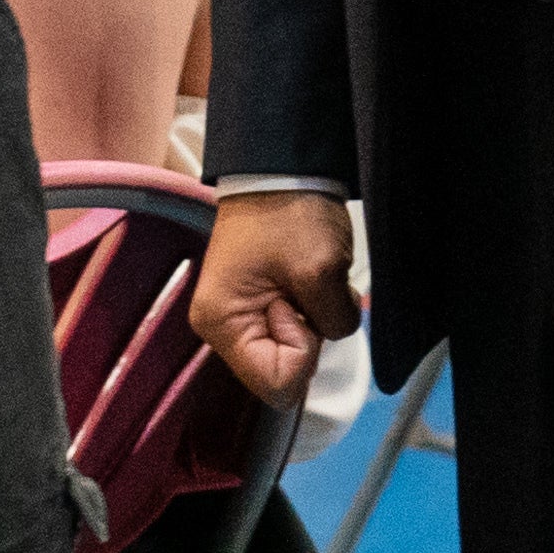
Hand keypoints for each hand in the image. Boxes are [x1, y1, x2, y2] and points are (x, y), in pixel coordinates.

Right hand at [192, 189, 359, 405]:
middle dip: (309, 334)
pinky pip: (300, 330)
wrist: (282, 169)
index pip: (276, 383)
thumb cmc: (289, 212)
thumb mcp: (319, 269)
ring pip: (296, 350)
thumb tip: (326, 342)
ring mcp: (243, 317)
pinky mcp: (262, 305)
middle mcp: (224, 329)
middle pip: (283, 371)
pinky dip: (316, 307)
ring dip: (316, 318)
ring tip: (306, 276)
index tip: (299, 305)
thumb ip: (331, 324)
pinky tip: (306, 276)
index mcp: (222, 324)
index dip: (302, 351)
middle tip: (303, 287)